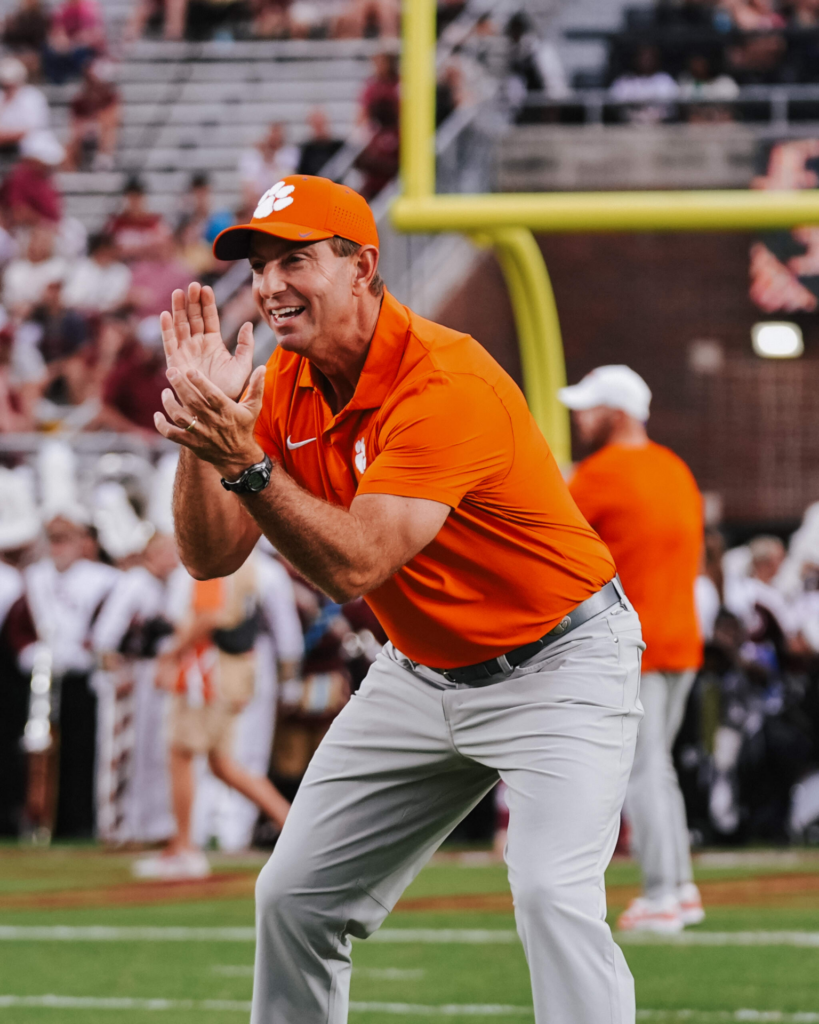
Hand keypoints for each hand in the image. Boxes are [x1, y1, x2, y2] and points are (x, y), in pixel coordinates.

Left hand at [154, 361, 267, 479]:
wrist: (238, 458)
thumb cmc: (244, 428)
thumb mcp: (254, 408)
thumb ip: (257, 387)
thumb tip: (262, 367)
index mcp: (227, 411)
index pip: (213, 396)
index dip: (201, 383)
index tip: (190, 370)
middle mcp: (213, 422)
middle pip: (193, 402)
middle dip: (180, 386)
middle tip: (170, 371)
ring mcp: (200, 434)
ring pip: (180, 417)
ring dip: (169, 403)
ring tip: (165, 391)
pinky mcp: (191, 443)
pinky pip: (172, 435)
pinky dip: (162, 426)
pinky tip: (157, 414)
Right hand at [161, 283, 254, 400]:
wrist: (217, 408)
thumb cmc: (230, 389)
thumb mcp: (242, 365)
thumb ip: (245, 345)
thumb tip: (247, 324)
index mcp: (214, 342)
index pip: (209, 318)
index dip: (207, 303)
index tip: (206, 288)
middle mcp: (198, 344)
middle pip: (193, 318)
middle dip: (192, 302)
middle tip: (192, 285)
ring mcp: (186, 351)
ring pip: (180, 326)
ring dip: (178, 309)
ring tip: (178, 293)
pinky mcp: (175, 362)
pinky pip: (169, 343)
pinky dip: (166, 329)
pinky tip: (165, 315)